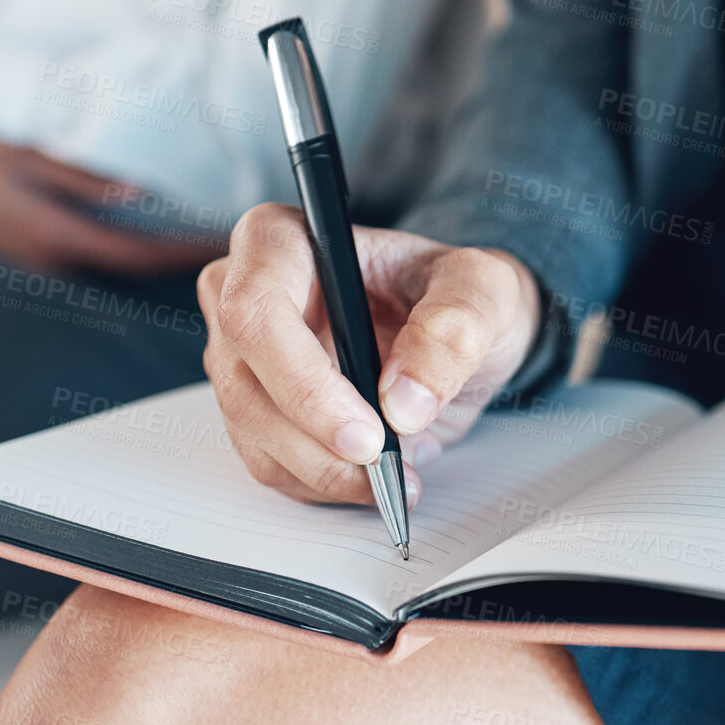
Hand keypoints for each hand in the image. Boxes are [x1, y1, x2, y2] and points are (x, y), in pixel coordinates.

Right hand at [0, 131, 216, 275]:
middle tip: (236, 240)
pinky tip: (154, 236)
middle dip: (185, 257)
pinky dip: (129, 250)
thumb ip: (79, 177)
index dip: (187, 250)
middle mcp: (53, 261)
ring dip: (160, 256)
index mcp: (53, 234)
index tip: (227, 239)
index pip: (139, 254)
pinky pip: (94, 259)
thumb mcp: (19, 154)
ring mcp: (42, 264)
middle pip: (136, 269)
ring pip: (116, 268)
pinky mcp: (34, 256)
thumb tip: (134, 193)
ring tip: (207, 239)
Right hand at [198, 203, 540, 504]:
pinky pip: (271, 464)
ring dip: (327, 471)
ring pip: (253, 434)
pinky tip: (375, 475)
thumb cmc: (457, 295)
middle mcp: (243, 295)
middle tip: (388, 465)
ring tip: (400, 469)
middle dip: (318, 443)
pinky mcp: (256, 410)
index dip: (303, 381)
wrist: (459, 334)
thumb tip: (404, 401)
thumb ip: (453, 331)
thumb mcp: (482, 291)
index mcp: (282, 241)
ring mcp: (242, 358)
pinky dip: (326, 483)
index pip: (256, 311)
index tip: (367, 431)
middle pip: (245, 383)